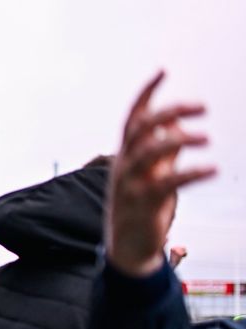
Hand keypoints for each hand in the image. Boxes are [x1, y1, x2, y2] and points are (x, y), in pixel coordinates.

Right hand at [106, 71, 215, 276]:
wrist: (127, 248)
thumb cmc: (141, 208)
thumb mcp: (152, 174)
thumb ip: (165, 149)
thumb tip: (179, 123)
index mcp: (126, 155)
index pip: (132, 117)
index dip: (146, 93)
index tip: (163, 71)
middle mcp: (124, 165)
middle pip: (140, 127)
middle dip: (170, 110)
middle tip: (202, 108)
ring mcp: (130, 184)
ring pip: (149, 151)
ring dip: (180, 139)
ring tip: (206, 138)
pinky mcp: (143, 204)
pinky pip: (167, 182)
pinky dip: (192, 173)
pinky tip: (212, 168)